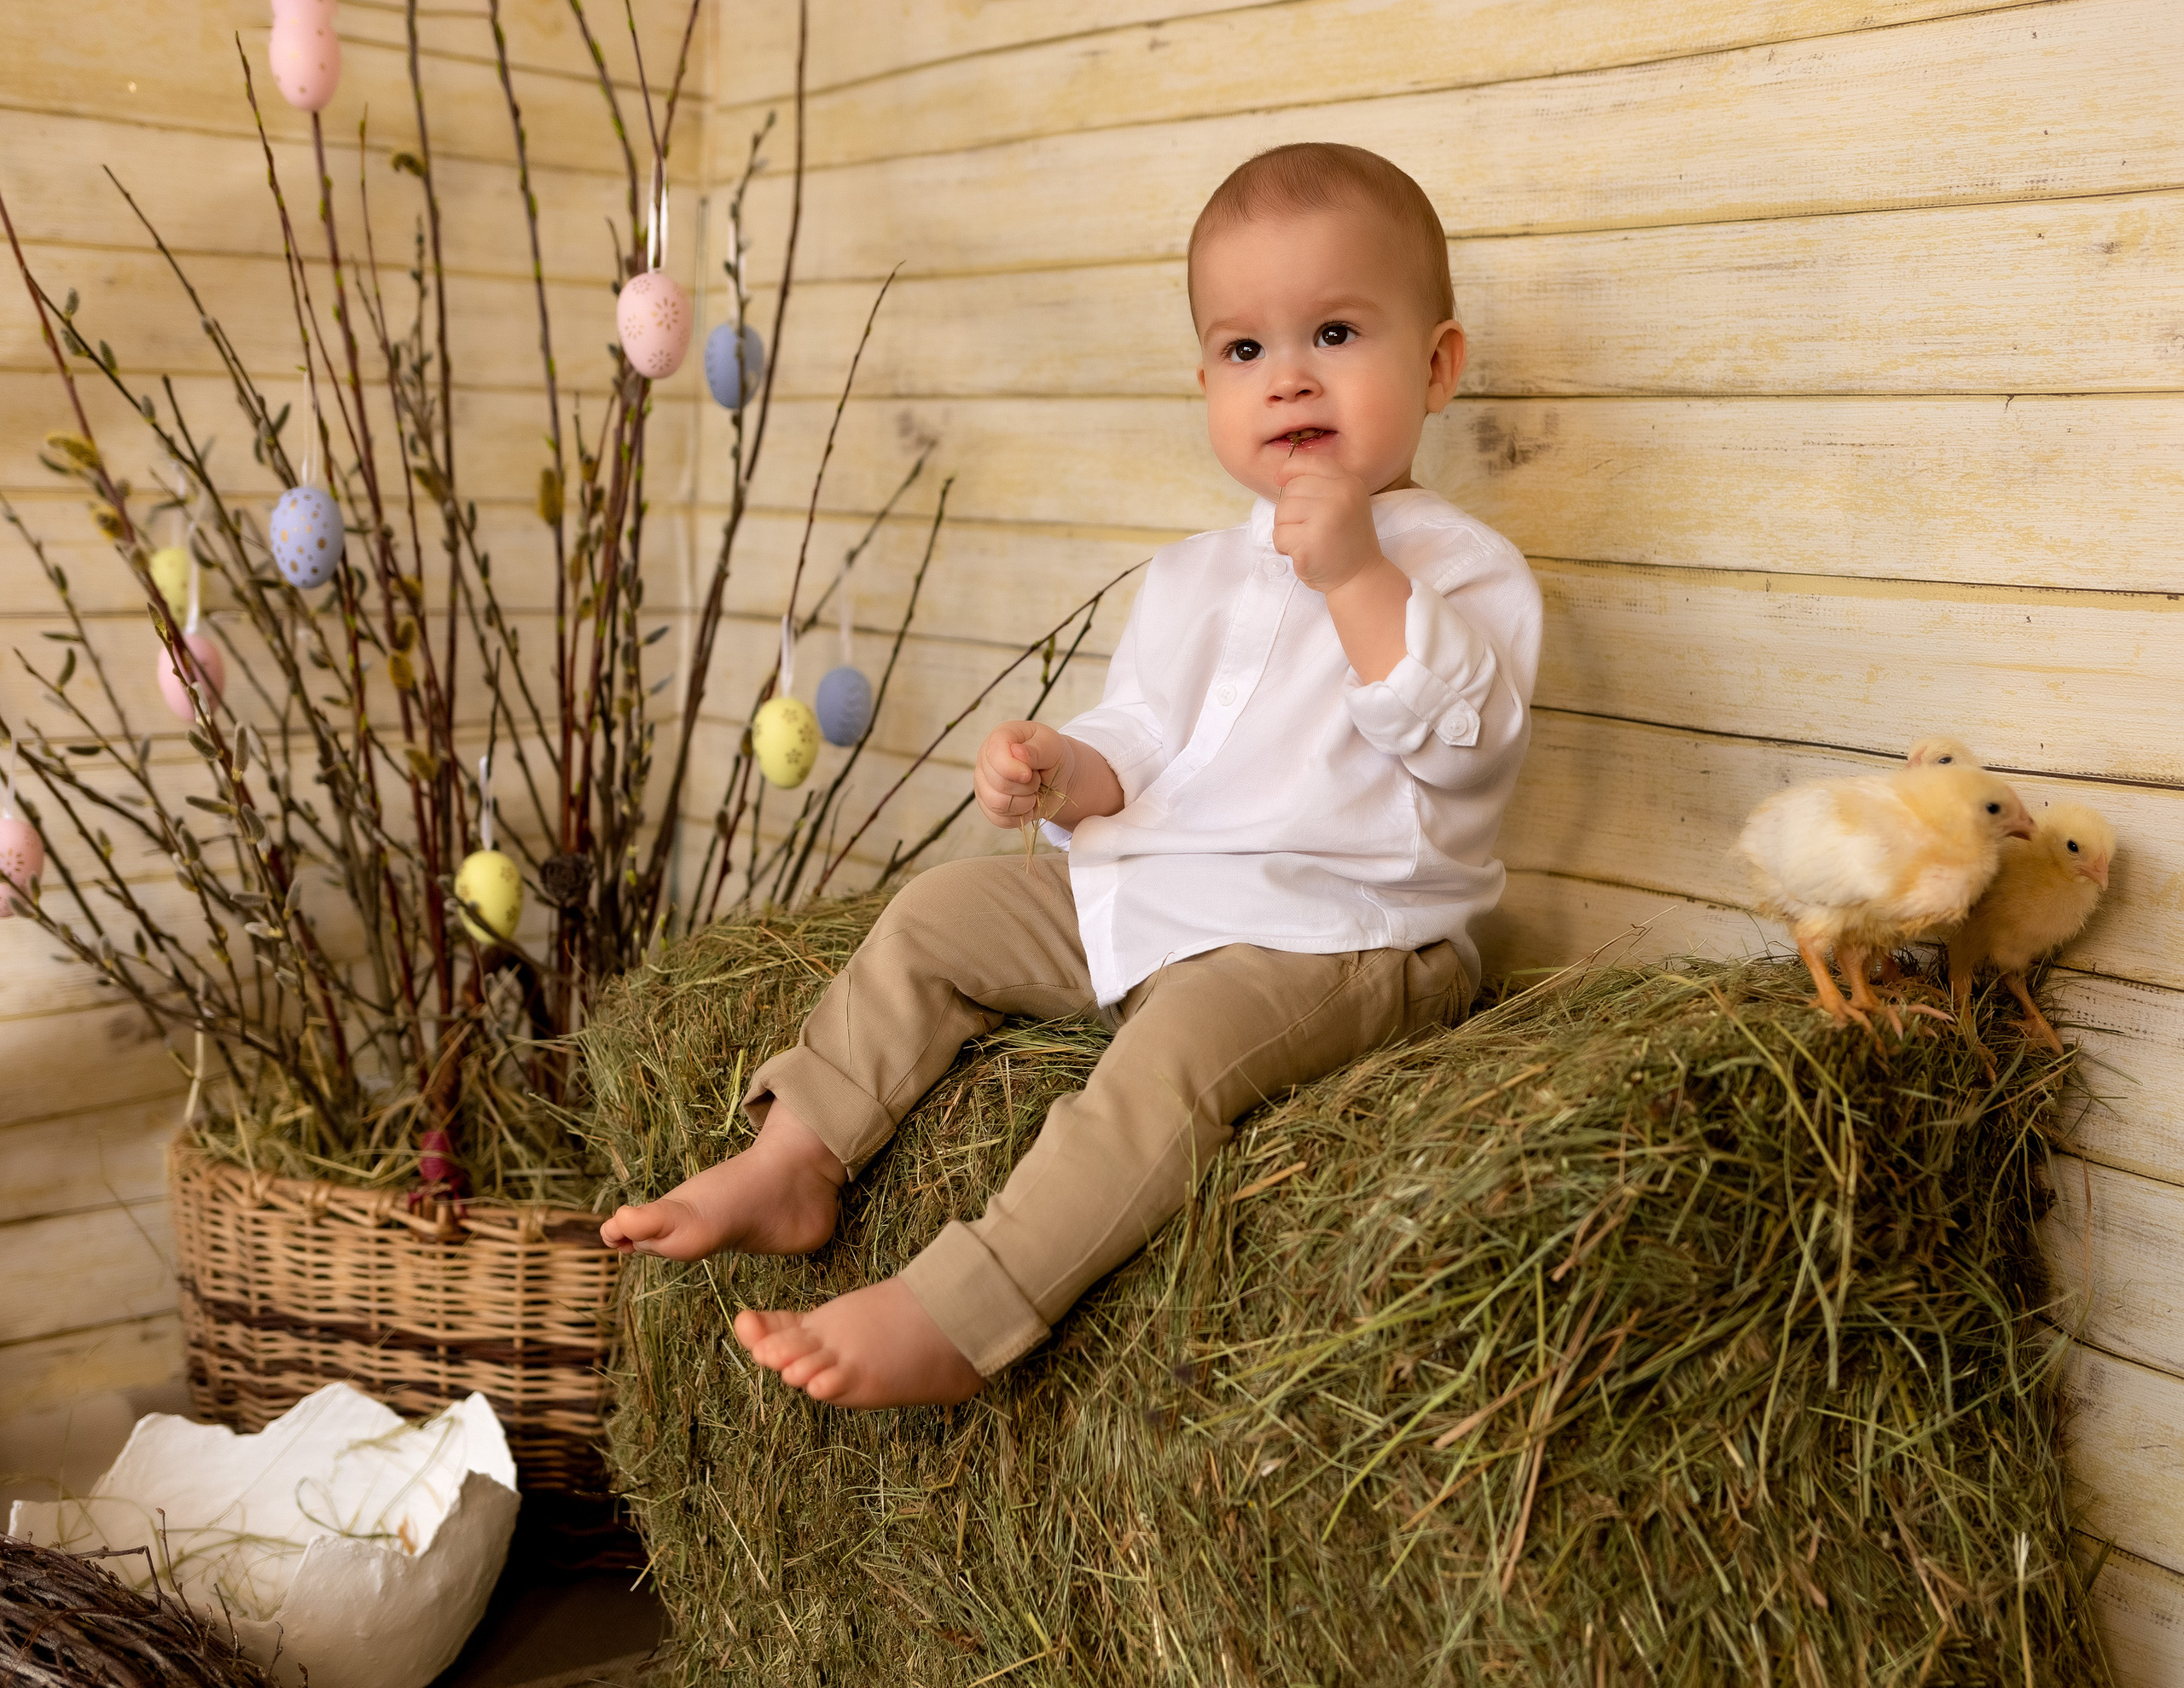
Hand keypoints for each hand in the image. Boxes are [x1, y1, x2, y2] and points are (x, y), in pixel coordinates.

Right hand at [974, 720, 1076, 829]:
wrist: (1059, 778)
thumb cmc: (1055, 757)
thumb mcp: (1053, 747)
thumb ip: (1037, 749)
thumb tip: (1016, 752)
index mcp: (1000, 737)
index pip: (995, 755)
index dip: (1012, 769)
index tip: (1030, 774)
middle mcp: (986, 759)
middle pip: (997, 783)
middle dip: (1026, 787)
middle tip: (1038, 780)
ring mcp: (983, 783)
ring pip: (996, 803)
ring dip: (1024, 803)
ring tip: (1034, 793)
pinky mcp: (987, 805)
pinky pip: (999, 819)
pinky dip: (1020, 816)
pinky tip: (1028, 804)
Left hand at [1273, 456, 1383, 593]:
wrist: (1360, 576)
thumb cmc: (1344, 540)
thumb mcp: (1343, 502)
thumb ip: (1320, 484)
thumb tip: (1280, 475)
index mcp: (1349, 483)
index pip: (1310, 462)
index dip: (1290, 469)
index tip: (1280, 480)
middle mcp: (1340, 495)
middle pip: (1291, 490)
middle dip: (1290, 511)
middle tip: (1308, 528)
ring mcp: (1326, 518)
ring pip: (1281, 512)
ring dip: (1286, 529)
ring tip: (1307, 540)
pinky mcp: (1310, 542)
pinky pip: (1279, 535)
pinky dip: (1284, 547)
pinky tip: (1303, 553)